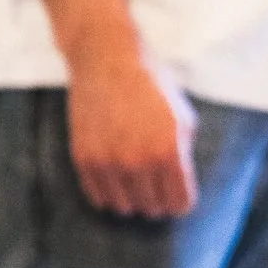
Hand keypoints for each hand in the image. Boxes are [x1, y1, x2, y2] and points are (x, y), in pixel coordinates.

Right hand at [66, 43, 198, 218]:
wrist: (106, 58)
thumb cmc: (150, 85)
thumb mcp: (182, 117)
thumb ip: (184, 155)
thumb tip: (178, 185)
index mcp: (169, 151)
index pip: (179, 204)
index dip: (179, 201)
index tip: (173, 191)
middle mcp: (138, 161)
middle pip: (152, 209)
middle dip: (155, 199)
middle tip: (151, 182)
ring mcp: (108, 161)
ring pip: (124, 208)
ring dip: (130, 199)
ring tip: (131, 181)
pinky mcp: (84, 157)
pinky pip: (97, 197)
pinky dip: (106, 193)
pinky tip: (112, 178)